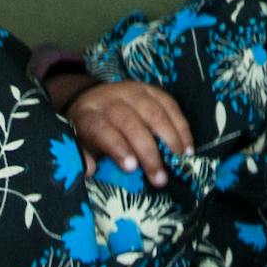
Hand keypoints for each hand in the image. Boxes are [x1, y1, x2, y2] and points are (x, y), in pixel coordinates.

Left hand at [65, 78, 193, 185]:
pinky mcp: (150, 89)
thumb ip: (83, 157)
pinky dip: (181, 126)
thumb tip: (91, 170)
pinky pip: (170, 104)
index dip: (117, 147)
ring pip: (154, 112)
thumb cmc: (91, 131)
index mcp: (88, 115)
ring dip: (170, 139)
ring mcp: (132, 91)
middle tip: (161, 177)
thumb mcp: (80, 144)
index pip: (101, 129)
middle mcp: (110, 100)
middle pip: (130, 122)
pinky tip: (187, 147)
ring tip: (180, 161)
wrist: (94, 99)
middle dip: (148, 151)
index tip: (132, 168)